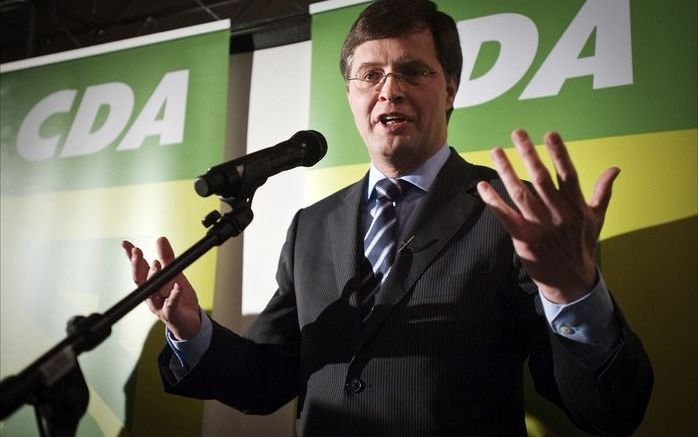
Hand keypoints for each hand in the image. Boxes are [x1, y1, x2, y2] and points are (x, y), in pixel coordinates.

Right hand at [121, 237, 201, 339]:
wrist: (189, 322)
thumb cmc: (178, 298)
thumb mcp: (174, 274)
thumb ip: (168, 258)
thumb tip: (160, 238)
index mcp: (150, 285)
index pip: (138, 268)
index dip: (131, 256)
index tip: (126, 244)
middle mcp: (151, 295)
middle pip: (140, 280)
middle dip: (136, 265)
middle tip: (136, 251)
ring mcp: (159, 305)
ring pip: (153, 292)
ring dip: (153, 277)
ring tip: (156, 264)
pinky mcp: (170, 314)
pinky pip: (171, 303)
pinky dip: (174, 294)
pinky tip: (177, 286)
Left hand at [476, 129, 618, 303]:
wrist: (570, 279)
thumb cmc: (582, 245)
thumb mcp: (597, 218)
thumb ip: (603, 191)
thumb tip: (615, 168)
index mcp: (576, 206)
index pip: (568, 173)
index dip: (559, 153)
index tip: (549, 134)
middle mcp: (558, 214)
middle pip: (540, 178)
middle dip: (528, 153)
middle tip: (517, 133)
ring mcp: (540, 226)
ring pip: (520, 193)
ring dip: (506, 170)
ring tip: (496, 151)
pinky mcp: (523, 238)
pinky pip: (505, 215)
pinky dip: (493, 200)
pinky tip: (482, 186)